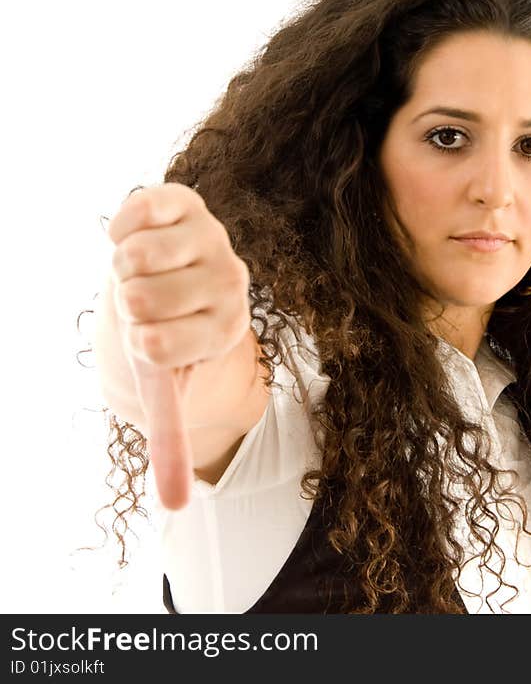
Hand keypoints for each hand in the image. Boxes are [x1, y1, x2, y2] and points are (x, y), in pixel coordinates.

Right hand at [107, 183, 251, 509]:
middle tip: (147, 303)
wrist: (167, 279)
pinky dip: (121, 227)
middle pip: (138, 299)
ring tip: (143, 274)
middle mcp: (232, 281)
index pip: (155, 347)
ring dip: (120, 269)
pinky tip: (136, 237)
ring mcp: (213, 238)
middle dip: (126, 305)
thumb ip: (172, 440)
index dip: (134, 343)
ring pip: (134, 257)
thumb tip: (179, 507)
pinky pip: (137, 209)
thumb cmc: (162, 336)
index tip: (153, 338)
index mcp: (227, 330)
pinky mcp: (188, 203)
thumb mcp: (166, 388)